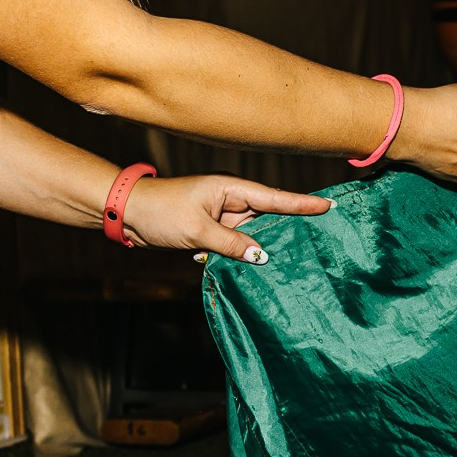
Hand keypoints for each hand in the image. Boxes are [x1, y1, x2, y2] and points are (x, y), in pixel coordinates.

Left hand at [117, 176, 328, 260]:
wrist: (128, 214)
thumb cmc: (161, 213)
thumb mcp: (198, 230)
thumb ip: (231, 244)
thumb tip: (261, 255)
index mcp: (230, 189)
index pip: (274, 198)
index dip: (302, 203)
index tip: (329, 206)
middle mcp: (230, 200)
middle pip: (268, 216)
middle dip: (290, 227)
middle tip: (320, 238)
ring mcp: (222, 215)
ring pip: (253, 233)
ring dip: (263, 246)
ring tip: (293, 258)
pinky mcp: (212, 230)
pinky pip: (236, 243)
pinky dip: (242, 254)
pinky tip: (251, 267)